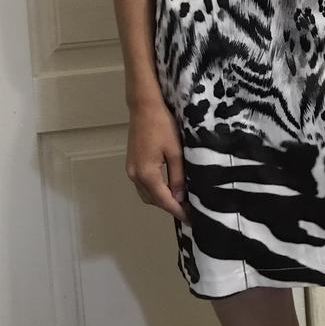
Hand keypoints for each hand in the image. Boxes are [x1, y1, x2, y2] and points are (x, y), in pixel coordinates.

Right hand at [125, 98, 191, 225]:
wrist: (144, 106)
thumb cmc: (162, 125)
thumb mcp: (175, 151)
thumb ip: (177, 176)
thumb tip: (179, 198)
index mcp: (147, 174)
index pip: (164, 200)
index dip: (178, 211)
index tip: (192, 219)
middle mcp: (135, 175)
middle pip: (153, 200)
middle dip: (170, 207)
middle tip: (189, 210)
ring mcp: (131, 170)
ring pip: (147, 194)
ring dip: (162, 199)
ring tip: (181, 201)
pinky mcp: (132, 163)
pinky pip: (144, 184)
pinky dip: (156, 190)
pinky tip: (168, 188)